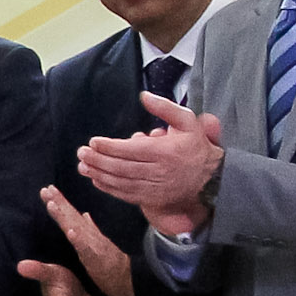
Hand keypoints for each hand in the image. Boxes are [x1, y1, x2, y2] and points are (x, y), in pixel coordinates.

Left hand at [36, 184, 136, 295]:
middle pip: (72, 217)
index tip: (47, 189)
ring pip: (77, 228)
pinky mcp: (96, 259)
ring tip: (51, 204)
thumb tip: (84, 215)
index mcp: (88, 234)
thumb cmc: (111, 264)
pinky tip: (71, 232)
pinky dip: (79, 240)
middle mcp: (90, 236)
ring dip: (64, 216)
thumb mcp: (99, 243)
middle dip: (59, 202)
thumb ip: (91, 228)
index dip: (60, 202)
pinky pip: (86, 249)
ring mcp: (94, 246)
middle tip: (46, 189)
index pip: (72, 215)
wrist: (126, 280)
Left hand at [77, 94, 224, 237]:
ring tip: (83, 166)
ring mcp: (156, 188)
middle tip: (82, 153)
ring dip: (99, 175)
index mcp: (166, 151)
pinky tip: (97, 181)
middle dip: (99, 160)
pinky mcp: (153, 199)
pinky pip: (127, 194)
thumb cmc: (197, 146)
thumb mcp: (187, 121)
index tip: (94, 142)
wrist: (213, 178)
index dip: (110, 147)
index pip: (131, 150)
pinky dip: (110, 188)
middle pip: (122, 167)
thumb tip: (144, 96)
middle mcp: (159, 171)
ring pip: (122, 182)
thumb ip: (165, 107)